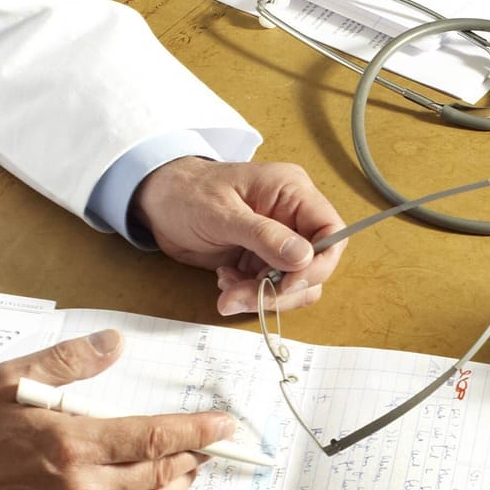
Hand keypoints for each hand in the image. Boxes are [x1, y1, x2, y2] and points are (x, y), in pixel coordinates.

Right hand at [0, 330, 233, 489]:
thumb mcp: (10, 380)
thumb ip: (67, 362)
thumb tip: (111, 344)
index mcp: (73, 445)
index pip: (154, 438)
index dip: (196, 432)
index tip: (223, 426)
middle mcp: (80, 489)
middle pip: (159, 476)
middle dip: (191, 459)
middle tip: (207, 445)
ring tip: (186, 471)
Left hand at [129, 157, 345, 316]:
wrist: (158, 203)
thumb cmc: (188, 193)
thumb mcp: (222, 213)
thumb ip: (264, 235)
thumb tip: (304, 257)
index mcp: (292, 193)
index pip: (331, 232)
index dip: (319, 263)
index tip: (289, 283)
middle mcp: (292, 218)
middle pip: (315, 266)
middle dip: (282, 289)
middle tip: (242, 295)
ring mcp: (277, 242)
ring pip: (293, 285)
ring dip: (262, 296)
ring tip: (226, 289)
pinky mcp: (260, 261)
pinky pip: (270, 289)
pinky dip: (249, 295)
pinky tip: (223, 281)